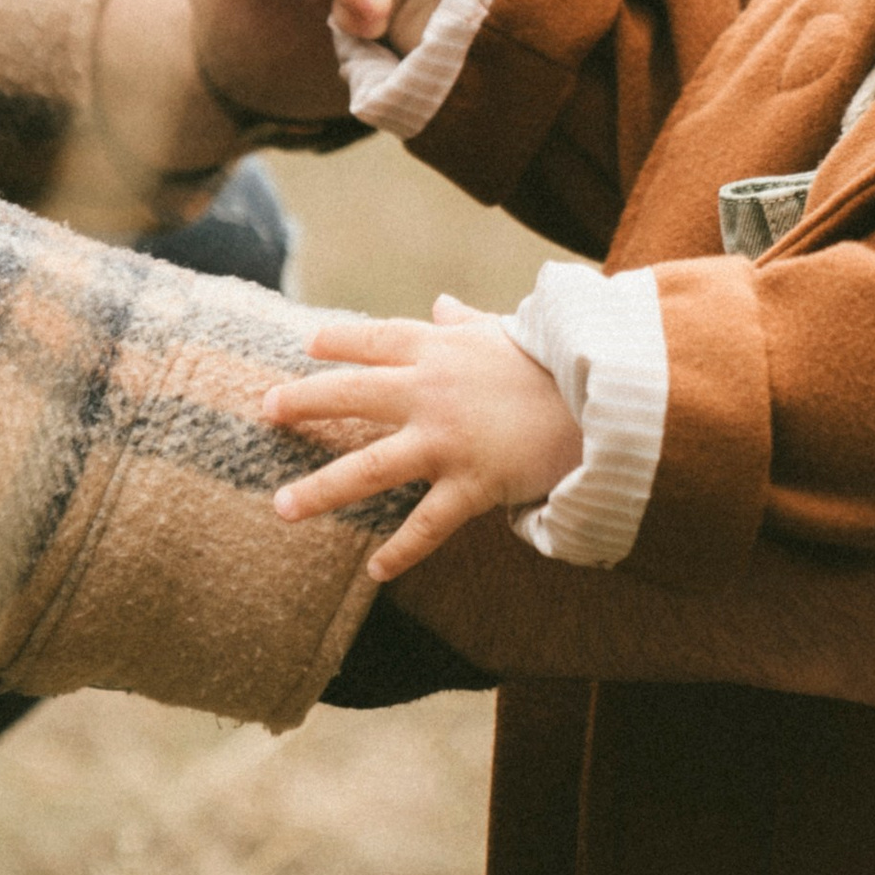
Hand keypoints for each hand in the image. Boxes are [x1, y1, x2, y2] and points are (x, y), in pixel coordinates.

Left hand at [265, 299, 582, 582]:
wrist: (606, 400)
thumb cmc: (559, 365)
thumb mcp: (508, 333)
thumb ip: (466, 323)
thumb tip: (441, 304)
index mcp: (441, 350)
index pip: (378, 339)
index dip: (340, 341)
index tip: (309, 345)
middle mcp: (432, 392)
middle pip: (352, 394)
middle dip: (305, 401)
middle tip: (268, 409)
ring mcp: (447, 440)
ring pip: (370, 468)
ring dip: (322, 490)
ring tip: (282, 507)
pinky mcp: (472, 483)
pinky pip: (427, 524)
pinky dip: (401, 551)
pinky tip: (375, 571)